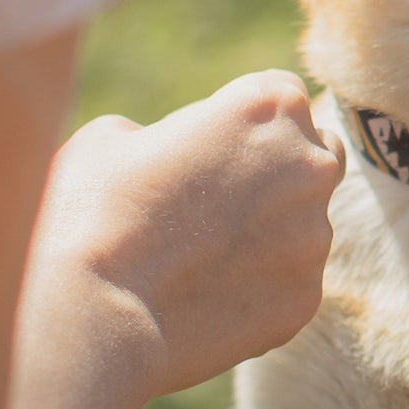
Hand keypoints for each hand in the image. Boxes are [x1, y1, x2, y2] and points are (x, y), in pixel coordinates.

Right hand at [26, 70, 344, 404]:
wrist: (94, 312)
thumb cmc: (95, 208)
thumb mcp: (115, 135)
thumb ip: (165, 132)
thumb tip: (170, 153)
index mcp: (271, 105)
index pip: (283, 95)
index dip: (245, 119)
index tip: (210, 145)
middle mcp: (310, 163)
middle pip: (313, 154)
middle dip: (279, 169)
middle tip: (218, 200)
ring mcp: (314, 234)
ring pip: (305, 224)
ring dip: (270, 231)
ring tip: (200, 258)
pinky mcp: (307, 296)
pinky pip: (291, 281)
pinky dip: (261, 286)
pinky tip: (207, 298)